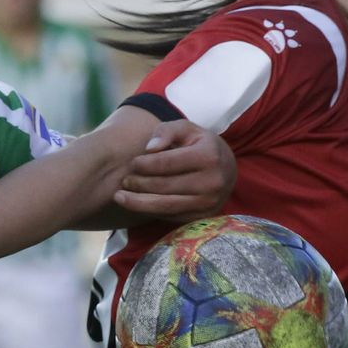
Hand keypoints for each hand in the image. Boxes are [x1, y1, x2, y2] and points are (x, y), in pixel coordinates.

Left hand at [113, 120, 235, 222]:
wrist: (227, 169)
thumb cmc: (200, 145)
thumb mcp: (187, 129)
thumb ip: (166, 131)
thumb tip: (149, 148)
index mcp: (208, 156)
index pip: (168, 163)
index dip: (145, 164)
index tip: (132, 163)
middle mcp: (212, 182)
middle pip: (165, 186)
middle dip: (139, 184)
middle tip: (123, 180)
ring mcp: (209, 203)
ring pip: (166, 206)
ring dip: (139, 203)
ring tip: (120, 197)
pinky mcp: (203, 217)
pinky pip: (171, 216)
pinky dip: (151, 211)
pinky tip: (138, 204)